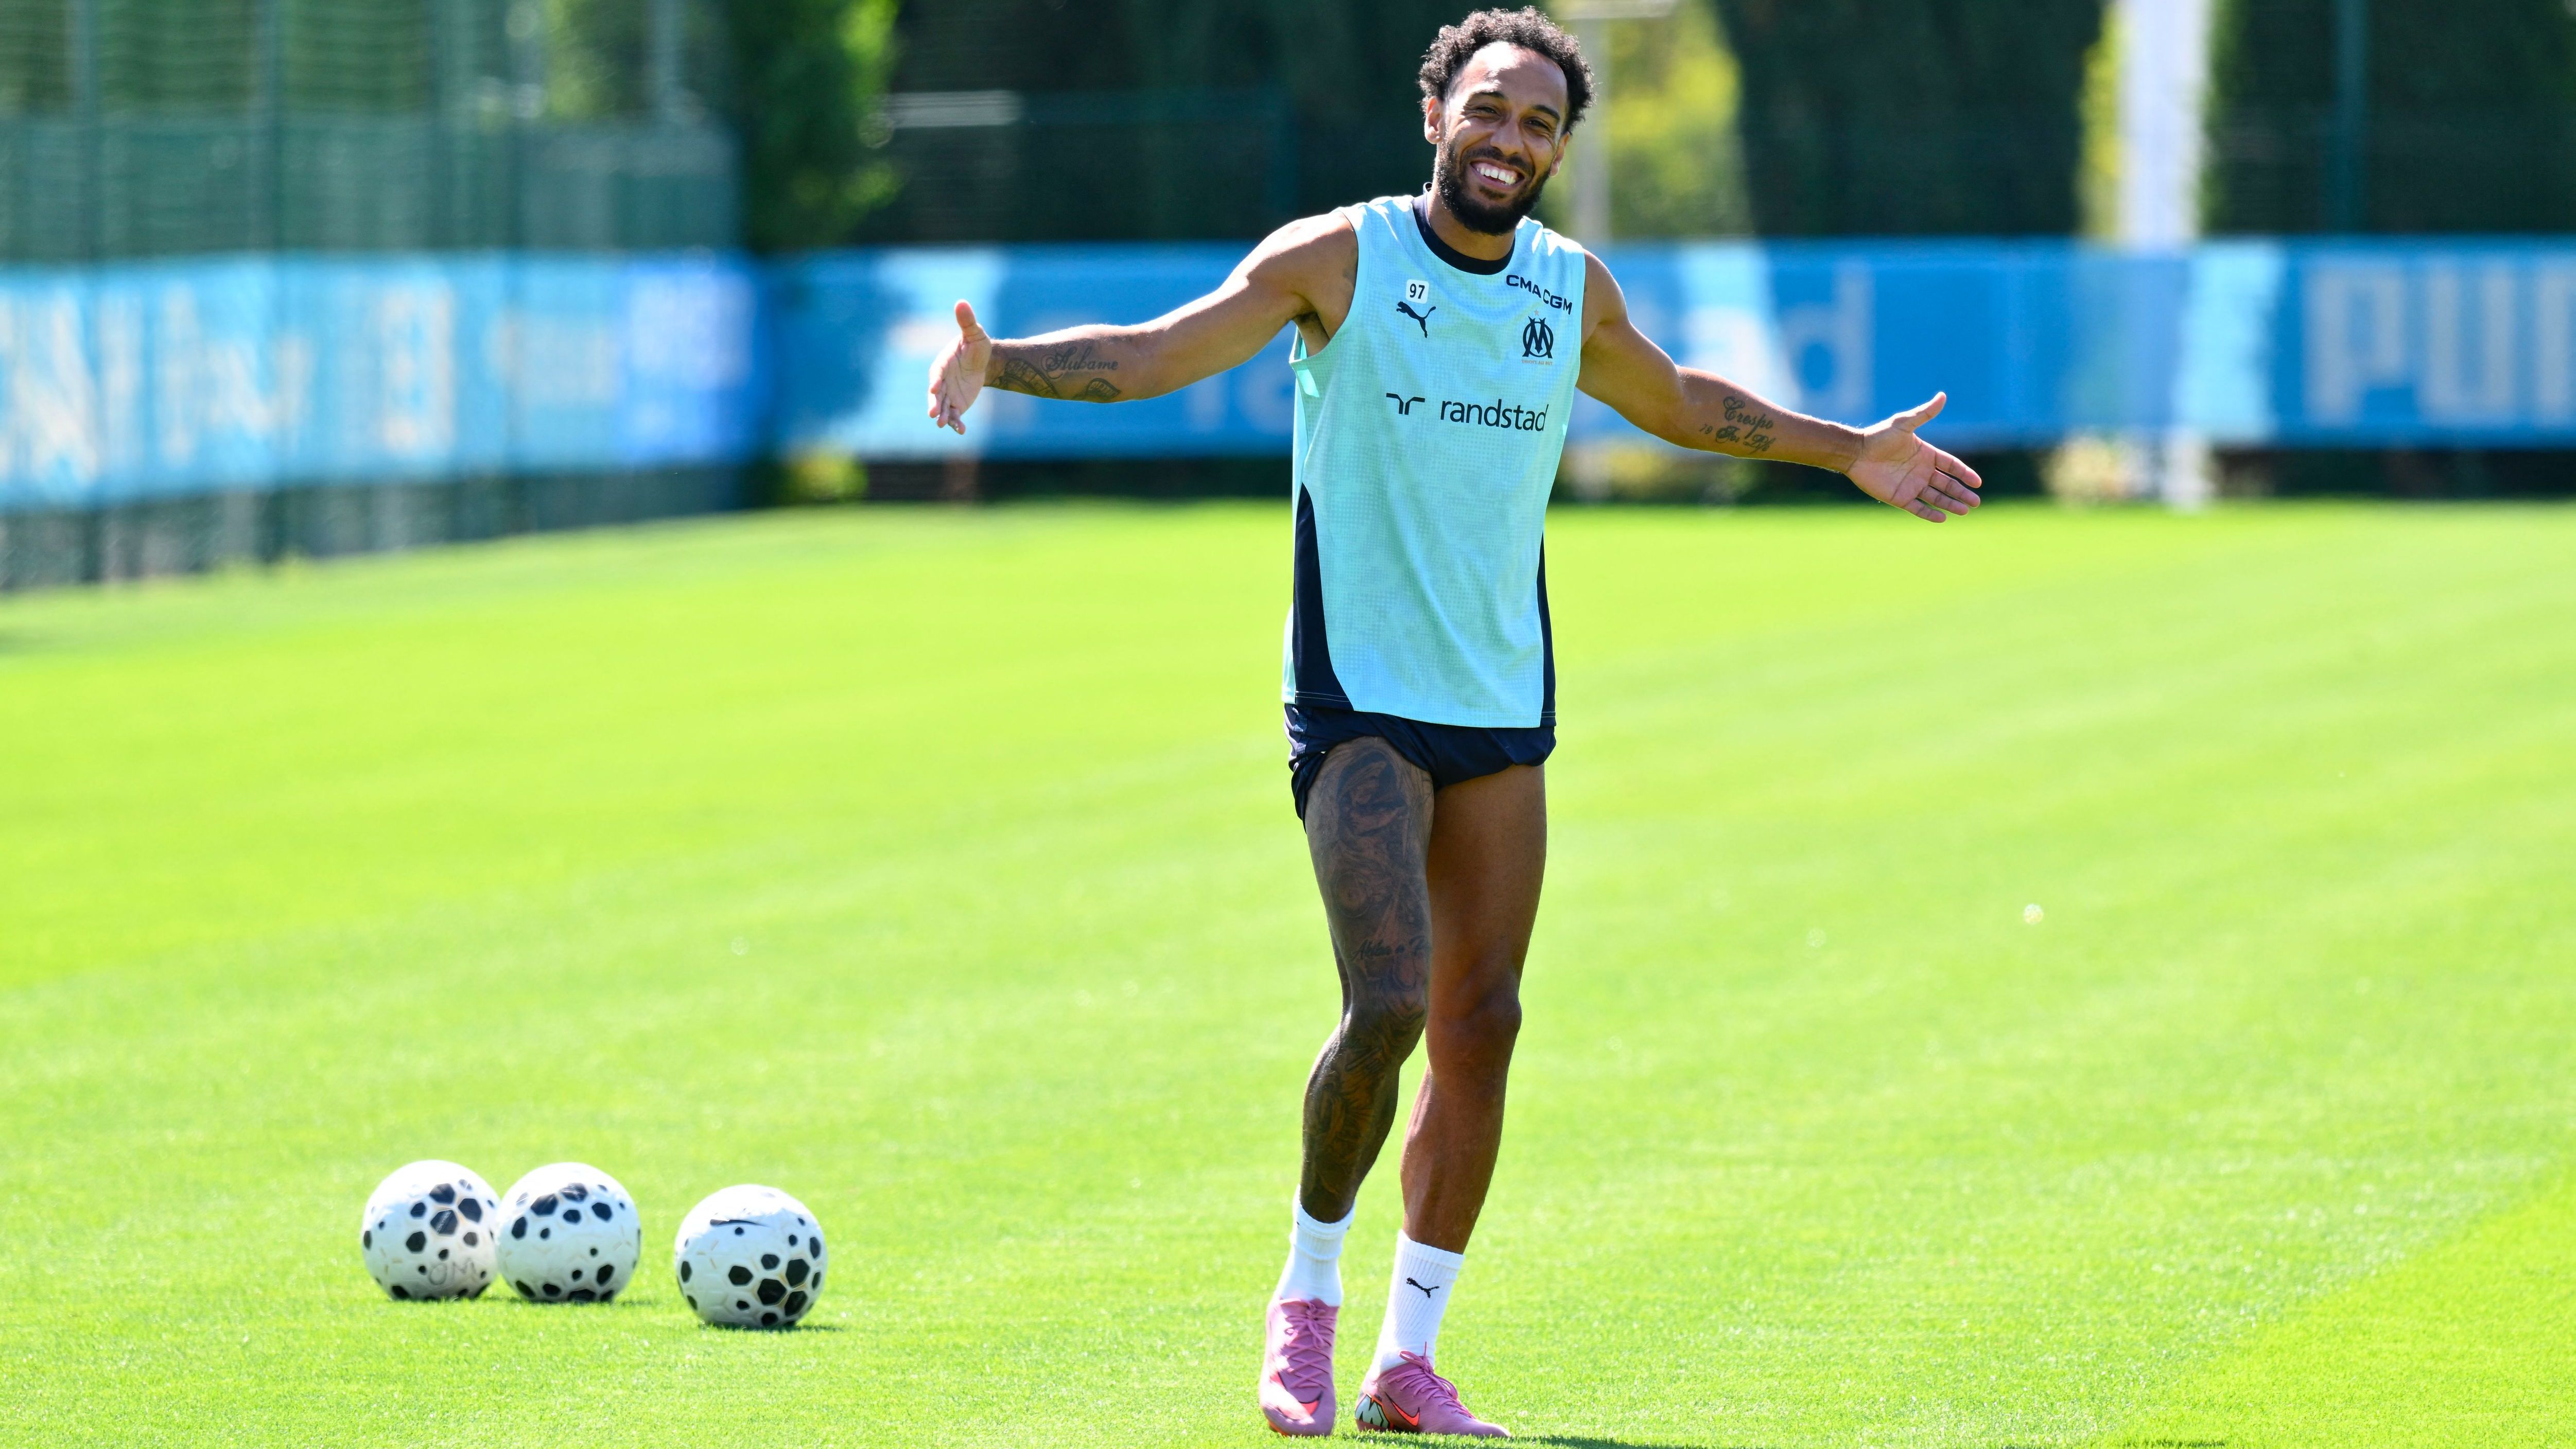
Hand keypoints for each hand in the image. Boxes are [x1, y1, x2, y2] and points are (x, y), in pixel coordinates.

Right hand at [925, 300, 992, 433]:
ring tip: (942, 425)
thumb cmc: (976, 345)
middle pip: (935, 394)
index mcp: (942, 364)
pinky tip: (962, 431)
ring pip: (942, 407)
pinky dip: (957, 423)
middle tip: (933, 414)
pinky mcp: (956, 404)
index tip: (935, 388)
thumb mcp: (974, 333)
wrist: (984, 362)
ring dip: (942, 416)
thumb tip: (961, 302)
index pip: (936, 373)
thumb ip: (966, 322)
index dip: (935, 381)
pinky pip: (954, 415)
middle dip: (934, 404)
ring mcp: (948, 394)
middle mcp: (942, 381)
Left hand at [1846, 394, 1982, 521]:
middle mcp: (1921, 471)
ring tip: (1965, 511)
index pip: (1951, 465)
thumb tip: (1942, 396)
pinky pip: (1918, 508)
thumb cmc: (1879, 437)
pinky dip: (1930, 514)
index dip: (1964, 473)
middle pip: (1947, 484)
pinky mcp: (1899, 497)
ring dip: (1950, 504)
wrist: (1856, 453)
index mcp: (1926, 455)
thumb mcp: (1904, 424)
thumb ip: (1924, 414)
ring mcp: (1911, 485)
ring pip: (1936, 497)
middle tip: (1976, 502)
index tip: (1977, 482)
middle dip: (1962, 493)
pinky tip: (1942, 518)